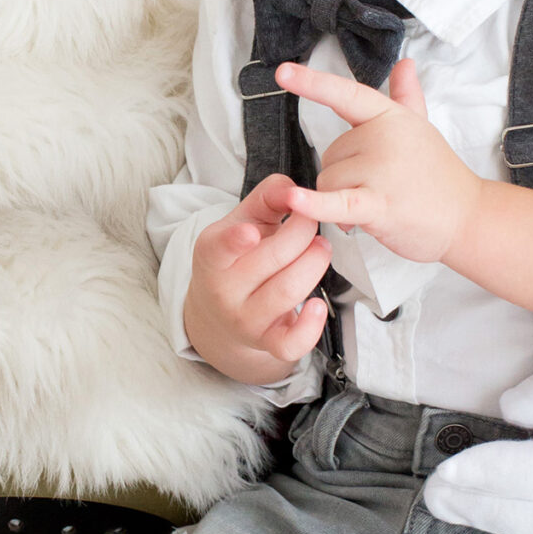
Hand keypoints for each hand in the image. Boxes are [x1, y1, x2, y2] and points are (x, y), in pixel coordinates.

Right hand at [182, 173, 332, 384]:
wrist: (221, 313)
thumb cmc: (239, 256)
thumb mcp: (243, 220)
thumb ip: (268, 196)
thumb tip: (293, 189)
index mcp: (211, 254)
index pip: (218, 248)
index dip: (234, 241)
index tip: (251, 232)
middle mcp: (223, 290)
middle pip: (272, 259)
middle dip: (303, 233)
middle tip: (312, 222)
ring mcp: (245, 319)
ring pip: (288, 291)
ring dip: (315, 263)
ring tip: (321, 248)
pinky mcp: (268, 342)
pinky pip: (290, 344)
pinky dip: (310, 326)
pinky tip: (318, 305)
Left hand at [276, 58, 532, 341]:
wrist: (468, 218)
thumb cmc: (439, 175)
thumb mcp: (420, 128)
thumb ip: (406, 97)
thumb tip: (405, 63)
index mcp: (390, 116)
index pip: (346, 94)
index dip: (312, 82)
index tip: (282, 71)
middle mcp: (384, 137)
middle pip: (328, 154)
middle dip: (344, 176)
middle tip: (380, 187)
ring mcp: (382, 169)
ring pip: (327, 181)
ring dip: (341, 201)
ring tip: (377, 206)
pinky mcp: (379, 204)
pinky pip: (336, 201)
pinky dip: (314, 204)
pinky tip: (295, 200)